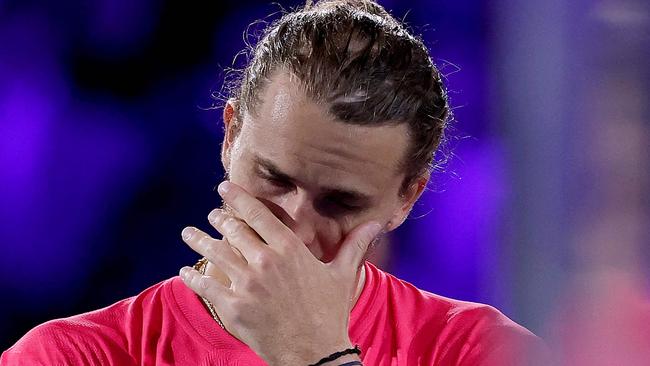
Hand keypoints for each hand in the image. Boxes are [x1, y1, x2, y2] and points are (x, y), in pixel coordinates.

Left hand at [179, 181, 381, 365]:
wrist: (315, 352)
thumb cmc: (330, 312)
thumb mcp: (343, 275)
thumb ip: (354, 245)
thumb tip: (377, 223)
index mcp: (290, 249)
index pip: (258, 214)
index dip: (238, 198)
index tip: (224, 188)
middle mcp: (265, 262)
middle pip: (233, 230)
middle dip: (218, 218)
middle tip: (211, 213)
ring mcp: (246, 285)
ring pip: (215, 253)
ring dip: (198, 240)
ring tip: (188, 233)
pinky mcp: (233, 308)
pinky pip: (206, 286)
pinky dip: (192, 276)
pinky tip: (184, 271)